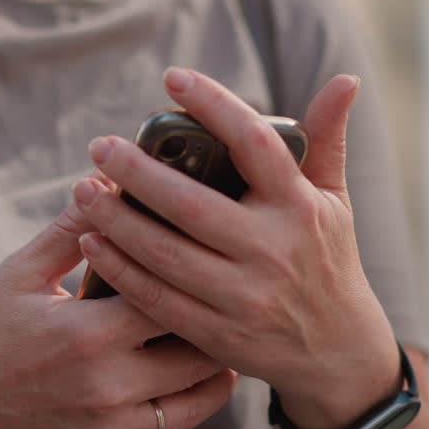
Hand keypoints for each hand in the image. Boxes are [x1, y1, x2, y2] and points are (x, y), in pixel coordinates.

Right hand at [0, 193, 236, 428]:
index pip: (173, 299)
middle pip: (200, 357)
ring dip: (210, 373)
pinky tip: (169, 376)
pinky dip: (167, 402)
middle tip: (229, 300)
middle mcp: (106, 390)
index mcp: (88, 336)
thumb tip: (111, 181)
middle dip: (217, 326)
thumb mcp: (21, 273)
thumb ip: (73, 230)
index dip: (198, 276)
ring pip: (193, 404)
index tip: (213, 258)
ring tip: (217, 341)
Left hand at [73, 68, 398, 428]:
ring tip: (83, 190)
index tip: (173, 77)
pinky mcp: (218, 334)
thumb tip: (345, 78)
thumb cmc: (326, 258)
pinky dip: (120, 270)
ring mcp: (244, 296)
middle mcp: (273, 250)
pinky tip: (90, 242)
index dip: (214, 105)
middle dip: (137, 173)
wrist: (338, 351)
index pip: (255, 143)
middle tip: (99, 146)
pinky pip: (157, 299)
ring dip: (117, 221)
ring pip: (166, 255)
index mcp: (300, 207)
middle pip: (191, 205)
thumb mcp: (334, 200)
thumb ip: (328, 140)